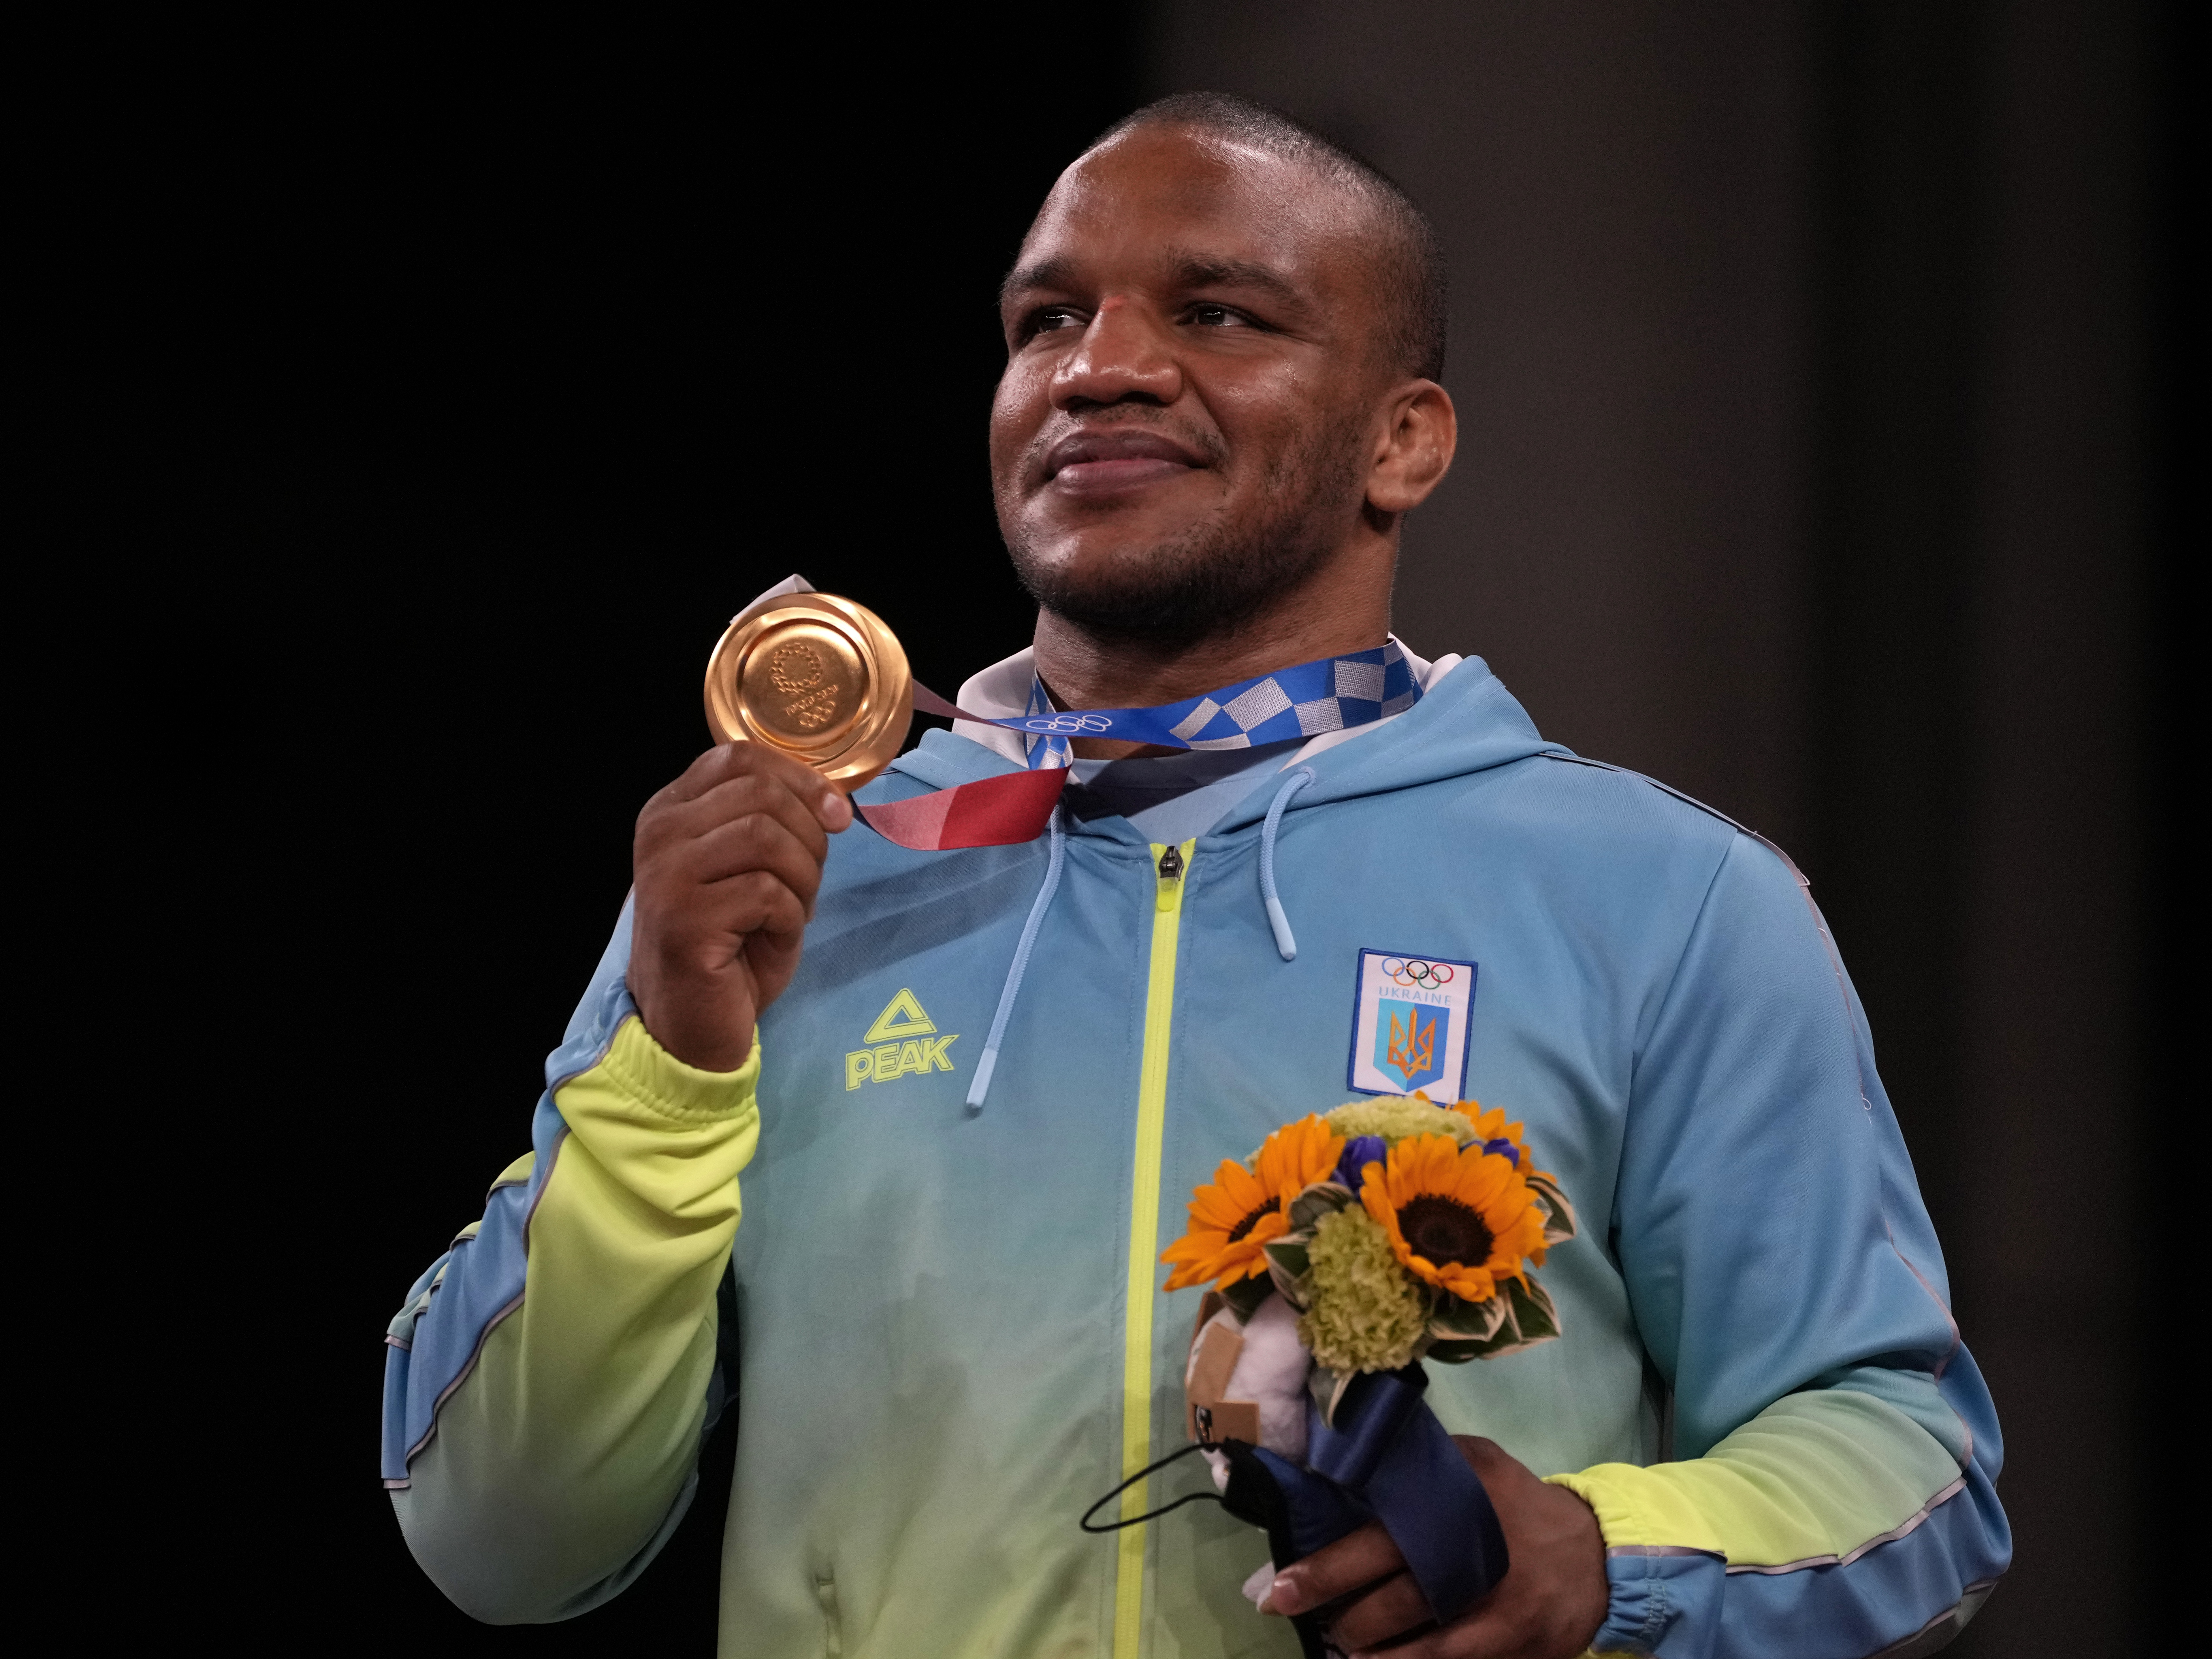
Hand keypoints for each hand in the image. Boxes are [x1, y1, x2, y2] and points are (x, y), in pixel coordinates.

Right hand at [629, 741, 850, 1070]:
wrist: (694, 1024)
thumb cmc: (731, 946)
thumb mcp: (752, 869)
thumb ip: (772, 822)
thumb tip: (833, 800)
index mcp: (672, 810)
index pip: (740, 756)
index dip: (801, 778)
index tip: (835, 815)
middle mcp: (660, 833)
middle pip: (763, 795)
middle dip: (808, 840)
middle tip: (804, 886)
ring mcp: (666, 874)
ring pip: (767, 838)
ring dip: (801, 879)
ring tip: (789, 914)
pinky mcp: (683, 918)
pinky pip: (767, 892)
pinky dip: (788, 919)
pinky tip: (769, 939)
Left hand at [1259, 1436, 1606, 1658]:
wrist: (1595, 1554)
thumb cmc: (1514, 1503)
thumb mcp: (1473, 1463)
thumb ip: (1418, 1464)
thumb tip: (1346, 1468)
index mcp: (1457, 1498)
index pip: (1376, 1539)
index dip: (1324, 1568)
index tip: (1280, 1588)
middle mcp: (1474, 1552)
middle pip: (1390, 1599)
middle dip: (1339, 1617)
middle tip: (1307, 1618)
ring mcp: (1495, 1604)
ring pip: (1416, 1643)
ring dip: (1369, 1650)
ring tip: (1340, 1646)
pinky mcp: (1513, 1642)